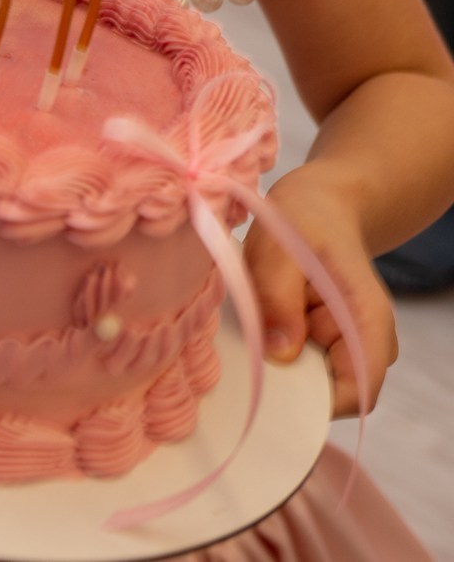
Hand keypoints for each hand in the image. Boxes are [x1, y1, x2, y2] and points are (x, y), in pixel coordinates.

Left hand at [249, 167, 396, 418]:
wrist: (317, 205)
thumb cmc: (302, 221)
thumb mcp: (280, 248)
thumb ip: (279, 298)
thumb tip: (280, 355)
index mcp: (367, 320)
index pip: (359, 390)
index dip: (319, 403)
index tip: (268, 389)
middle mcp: (364, 340)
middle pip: (329, 389)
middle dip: (286, 381)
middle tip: (240, 353)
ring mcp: (342, 342)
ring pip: (308, 376)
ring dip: (274, 361)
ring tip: (245, 325)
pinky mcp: (320, 338)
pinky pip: (296, 359)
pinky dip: (270, 348)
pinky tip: (250, 323)